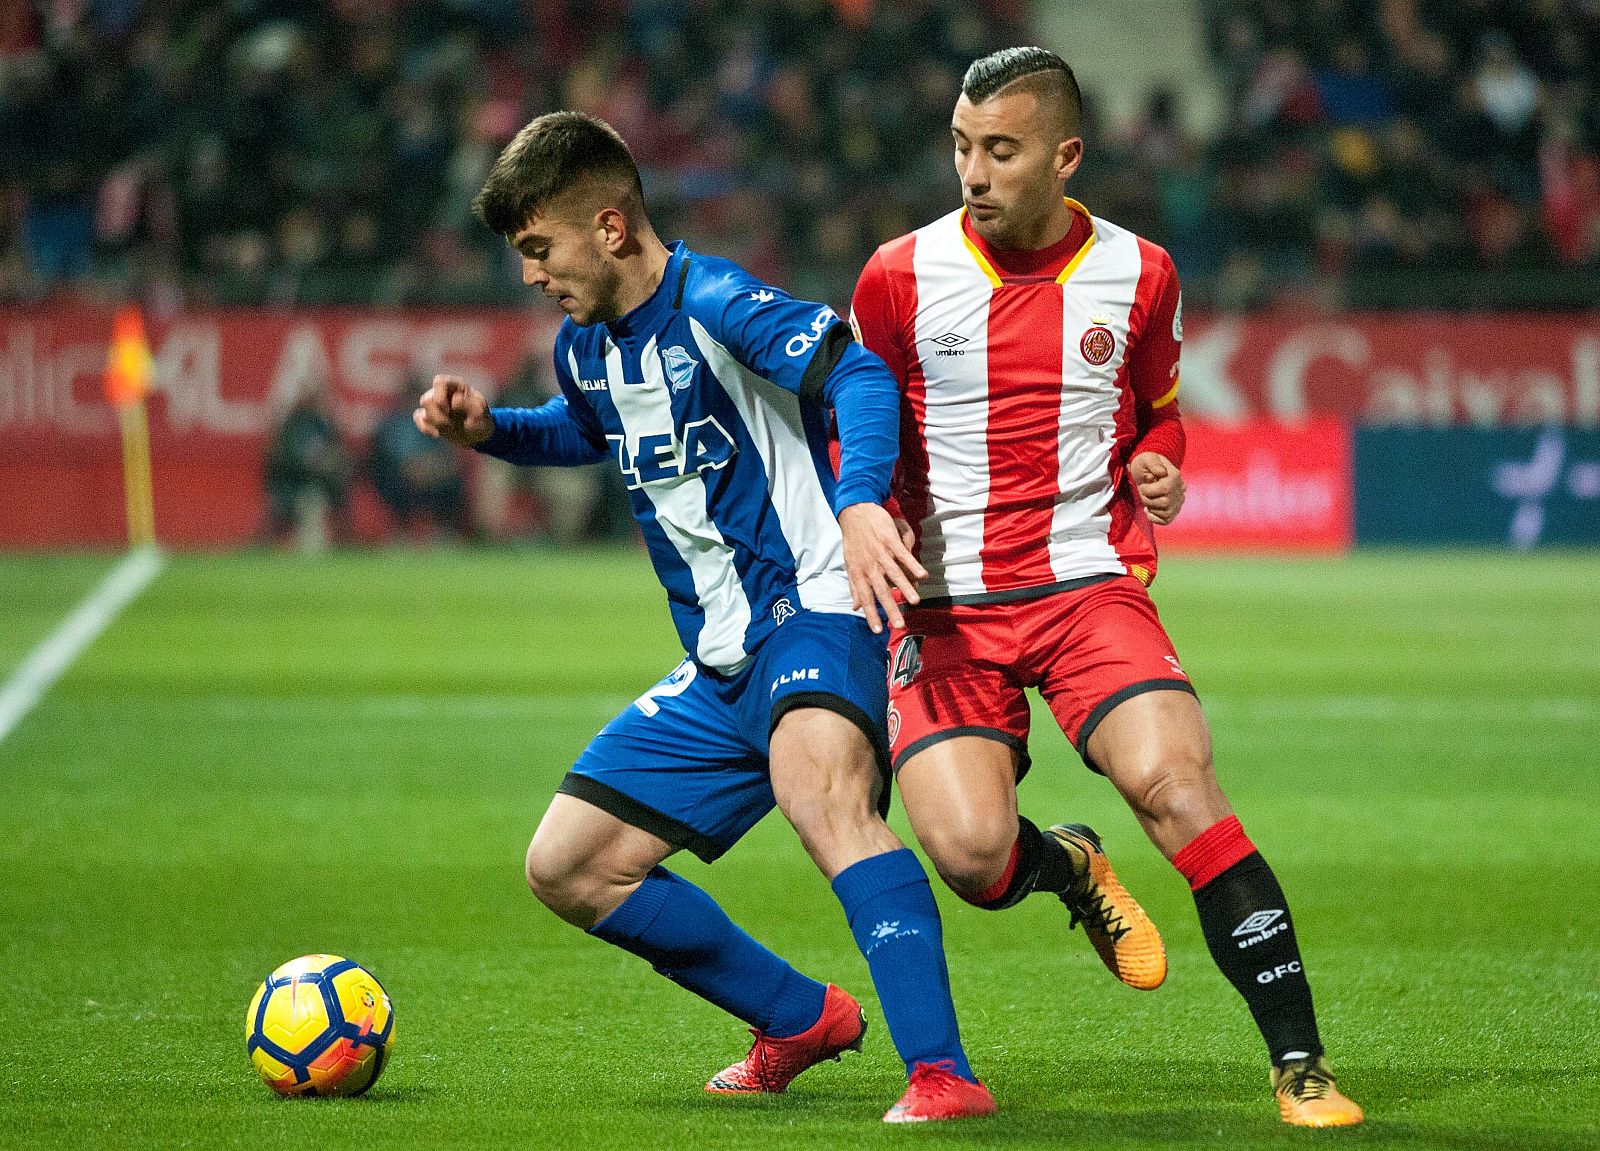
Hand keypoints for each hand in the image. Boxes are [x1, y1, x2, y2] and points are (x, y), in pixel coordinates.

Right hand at [414, 375, 492, 446]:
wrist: (479, 436)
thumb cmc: (481, 420)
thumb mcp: (480, 412)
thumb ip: (469, 404)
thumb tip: (454, 400)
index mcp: (456, 386)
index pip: (439, 382)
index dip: (440, 396)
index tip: (449, 410)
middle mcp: (443, 392)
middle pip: (427, 399)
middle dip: (438, 416)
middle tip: (452, 424)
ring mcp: (435, 404)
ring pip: (422, 411)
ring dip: (436, 423)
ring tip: (450, 428)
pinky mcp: (429, 417)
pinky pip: (418, 419)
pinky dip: (426, 428)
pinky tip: (437, 434)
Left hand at [837, 502, 926, 634]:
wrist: (855, 512)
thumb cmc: (853, 541)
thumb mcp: (849, 564)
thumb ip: (854, 587)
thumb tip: (855, 607)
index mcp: (859, 573)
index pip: (865, 598)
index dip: (871, 614)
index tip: (878, 630)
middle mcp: (869, 565)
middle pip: (881, 591)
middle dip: (891, 609)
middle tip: (900, 625)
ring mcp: (880, 552)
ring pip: (894, 573)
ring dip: (905, 588)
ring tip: (915, 602)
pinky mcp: (889, 540)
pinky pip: (903, 555)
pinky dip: (913, 565)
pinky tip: (922, 575)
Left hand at [1130, 451, 1184, 525]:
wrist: (1147, 469)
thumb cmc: (1145, 464)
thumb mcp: (1146, 459)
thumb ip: (1153, 463)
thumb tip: (1162, 473)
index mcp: (1175, 476)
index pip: (1164, 489)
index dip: (1148, 490)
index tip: (1144, 484)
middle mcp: (1180, 489)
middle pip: (1165, 503)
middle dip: (1148, 500)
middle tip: (1144, 493)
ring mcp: (1179, 500)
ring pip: (1166, 513)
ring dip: (1151, 508)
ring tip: (1148, 499)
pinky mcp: (1174, 510)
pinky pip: (1167, 520)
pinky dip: (1155, 518)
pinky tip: (1149, 509)